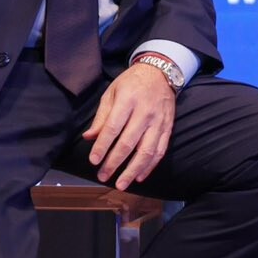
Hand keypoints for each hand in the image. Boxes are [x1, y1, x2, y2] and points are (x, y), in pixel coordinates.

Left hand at [82, 60, 176, 189]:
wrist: (161, 73)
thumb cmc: (131, 83)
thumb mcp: (112, 92)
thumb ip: (102, 116)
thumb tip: (89, 137)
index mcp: (128, 100)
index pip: (113, 127)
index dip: (103, 146)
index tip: (93, 161)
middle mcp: (145, 112)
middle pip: (129, 142)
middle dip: (114, 162)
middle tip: (102, 176)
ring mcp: (158, 121)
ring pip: (146, 151)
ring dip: (133, 170)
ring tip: (121, 184)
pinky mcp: (168, 128)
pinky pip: (160, 150)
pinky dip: (150, 166)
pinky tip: (139, 176)